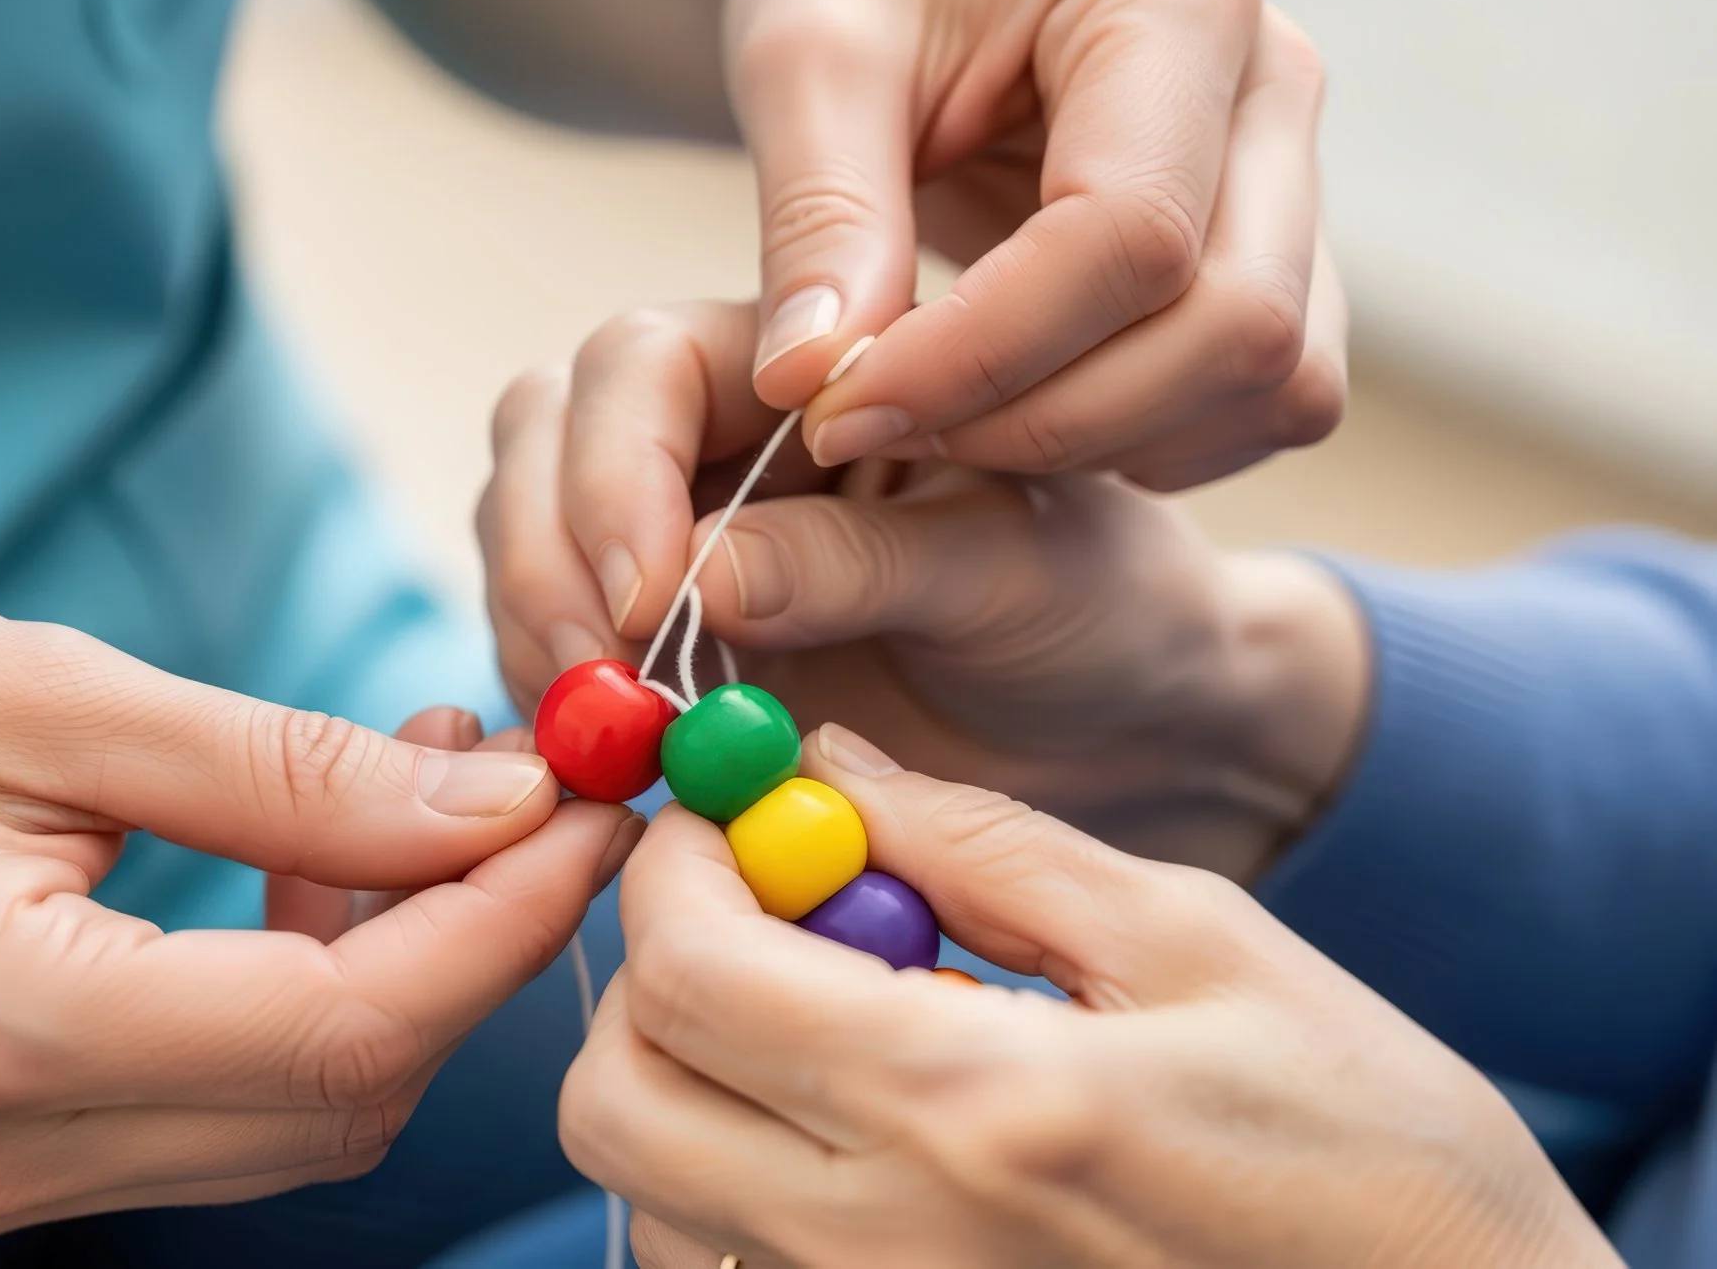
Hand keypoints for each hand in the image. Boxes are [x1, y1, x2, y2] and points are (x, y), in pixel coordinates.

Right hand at [0, 577, 639, 1232]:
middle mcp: (2, 1151)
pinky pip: (222, 1098)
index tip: (597, 795)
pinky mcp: (1, 1152)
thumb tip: (497, 796)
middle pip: (344, 1092)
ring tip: (427, 781)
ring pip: (301, 1112)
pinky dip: (311, 989)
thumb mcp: (42, 688)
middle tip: (533, 773)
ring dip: (402, 962)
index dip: (503, 920)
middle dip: (476, 938)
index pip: (343, 1028)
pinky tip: (323, 854)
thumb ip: (283, 767)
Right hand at [481, 302, 1365, 880]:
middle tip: (604, 685)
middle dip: (552, 557)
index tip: (653, 598)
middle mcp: (718, 429)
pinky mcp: (653, 644)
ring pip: (525, 533)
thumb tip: (697, 576)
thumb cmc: (1100, 609)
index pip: (648, 363)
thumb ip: (864, 562)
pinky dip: (557, 705)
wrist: (1126, 726)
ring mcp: (669, 533)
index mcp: (813, 364)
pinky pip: (552, 645)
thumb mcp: (1014, 573)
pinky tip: (611, 768)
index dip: (620, 470)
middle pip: (548, 434)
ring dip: (541, 631)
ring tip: (614, 737)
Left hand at [562, 727, 1618, 1268]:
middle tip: (761, 921)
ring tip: (830, 1034)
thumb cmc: (1373, 1154)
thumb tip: (821, 768)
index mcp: (972, 1107)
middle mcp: (886, 1249)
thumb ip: (986, 846)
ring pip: (651, 1203)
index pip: (690, 973)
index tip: (725, 823)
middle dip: (653, 979)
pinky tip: (859, 1141)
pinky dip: (737, 1191)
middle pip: (616, 1102)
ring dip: (691, 1088)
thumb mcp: (1203, 947)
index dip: (675, 869)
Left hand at [727, 0, 1344, 488]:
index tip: (836, 406)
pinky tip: (1014, 412)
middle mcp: (1270, 83)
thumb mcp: (807, 53)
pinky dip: (1148, 442)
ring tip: (935, 420)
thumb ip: (820, 216)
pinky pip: (1270, 398)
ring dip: (1102, 443)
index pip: (1126, 239)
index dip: (981, 358)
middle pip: (1229, 325)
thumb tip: (817, 382)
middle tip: (874, 423)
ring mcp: (1292, 170)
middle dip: (1043, 419)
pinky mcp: (1280, 247)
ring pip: (1269, 379)